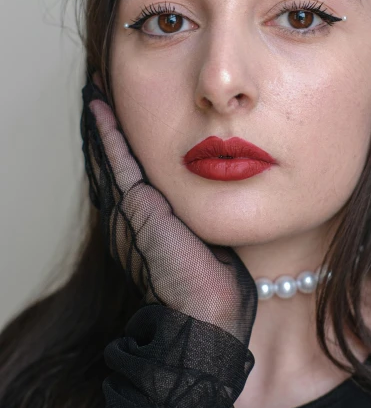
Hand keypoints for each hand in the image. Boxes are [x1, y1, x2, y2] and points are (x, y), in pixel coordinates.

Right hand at [81, 71, 257, 346]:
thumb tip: (232, 192)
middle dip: (114, 129)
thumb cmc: (219, 286)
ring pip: (115, 156)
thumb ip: (208, 217)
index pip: (139, 175)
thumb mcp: (212, 241)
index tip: (134, 118)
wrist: (208, 313)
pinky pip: (119, 160)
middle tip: (105, 95)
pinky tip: (102, 107)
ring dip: (108, 124)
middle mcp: (135, 216)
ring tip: (100, 94)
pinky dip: (109, 132)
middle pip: (120, 162)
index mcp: (153, 224)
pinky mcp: (137, 206)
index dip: (132, 146)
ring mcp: (132, 211)